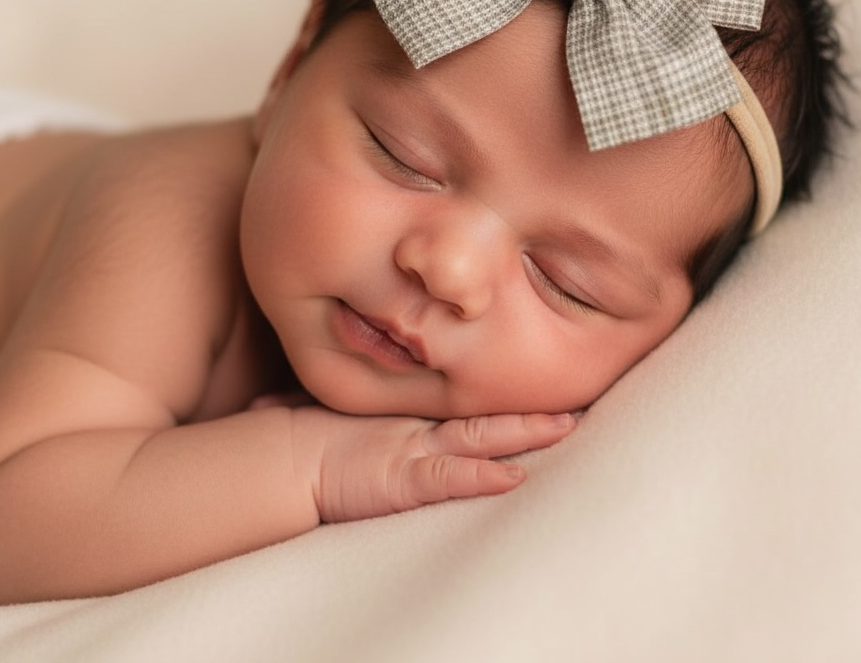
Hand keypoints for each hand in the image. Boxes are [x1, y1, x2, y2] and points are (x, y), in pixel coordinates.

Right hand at [294, 407, 575, 523]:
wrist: (282, 458)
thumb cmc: (311, 436)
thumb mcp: (346, 412)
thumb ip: (359, 396)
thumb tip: (327, 382)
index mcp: (412, 414)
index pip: (467, 401)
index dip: (505, 393)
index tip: (546, 381)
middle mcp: (419, 425)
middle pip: (485, 413)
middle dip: (530, 410)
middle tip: (577, 399)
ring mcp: (414, 448)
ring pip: (480, 436)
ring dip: (524, 432)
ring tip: (566, 425)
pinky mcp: (403, 479)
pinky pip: (449, 477)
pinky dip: (482, 478)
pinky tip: (513, 478)